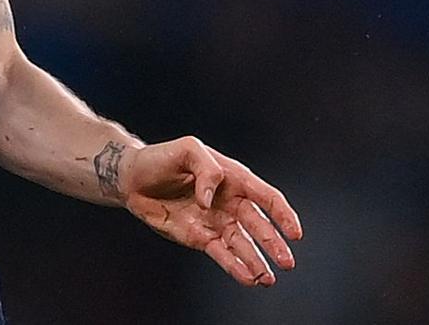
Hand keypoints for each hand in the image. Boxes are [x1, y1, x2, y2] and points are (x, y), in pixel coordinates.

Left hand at [110, 136, 302, 286]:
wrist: (133, 178)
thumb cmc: (162, 158)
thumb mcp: (187, 149)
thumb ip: (206, 169)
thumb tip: (211, 200)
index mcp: (232, 178)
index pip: (265, 196)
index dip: (283, 214)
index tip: (295, 233)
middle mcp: (229, 202)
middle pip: (258, 225)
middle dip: (274, 244)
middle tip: (288, 263)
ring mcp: (216, 221)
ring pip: (243, 244)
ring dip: (257, 262)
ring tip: (267, 279)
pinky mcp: (200, 237)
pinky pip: (221, 254)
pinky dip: (235, 266)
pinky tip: (247, 278)